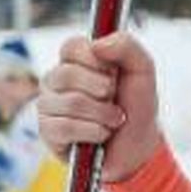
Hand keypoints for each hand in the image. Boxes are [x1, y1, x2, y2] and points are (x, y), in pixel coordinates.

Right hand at [38, 28, 164, 183]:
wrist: (137, 146)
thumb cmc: (136, 106)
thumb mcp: (143, 70)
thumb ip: (126, 46)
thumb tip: (97, 45)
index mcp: (77, 60)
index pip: (71, 47)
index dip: (94, 60)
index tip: (113, 72)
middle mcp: (57, 80)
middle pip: (66, 75)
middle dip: (102, 90)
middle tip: (114, 98)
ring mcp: (49, 106)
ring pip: (69, 103)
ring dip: (102, 114)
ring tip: (113, 119)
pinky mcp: (48, 132)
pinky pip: (65, 127)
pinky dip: (93, 131)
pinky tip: (101, 134)